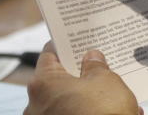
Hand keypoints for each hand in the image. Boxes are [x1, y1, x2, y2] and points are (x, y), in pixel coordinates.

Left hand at [25, 44, 139, 114]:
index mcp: (43, 84)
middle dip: (80, 72)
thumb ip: (96, 65)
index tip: (77, 40)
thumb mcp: (105, 79)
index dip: (66, 45)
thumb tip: (91, 58)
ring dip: (87, 95)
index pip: (50, 54)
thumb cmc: (102, 112)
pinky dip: (89, 111)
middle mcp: (35, 105)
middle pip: (57, 80)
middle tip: (98, 64)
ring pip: (67, 100)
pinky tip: (112, 110)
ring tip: (112, 90)